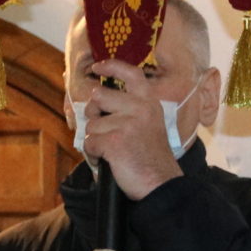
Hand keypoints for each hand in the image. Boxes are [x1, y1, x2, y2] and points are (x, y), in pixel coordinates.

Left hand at [80, 60, 184, 198]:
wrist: (161, 184)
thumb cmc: (151, 158)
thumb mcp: (150, 125)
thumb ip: (129, 110)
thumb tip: (96, 101)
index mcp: (149, 103)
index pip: (131, 74)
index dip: (112, 67)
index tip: (97, 67)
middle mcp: (139, 109)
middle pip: (99, 98)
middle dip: (94, 114)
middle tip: (104, 130)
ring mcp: (126, 124)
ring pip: (91, 124)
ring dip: (95, 140)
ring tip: (112, 152)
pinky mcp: (113, 141)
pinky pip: (89, 142)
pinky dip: (93, 154)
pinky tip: (108, 161)